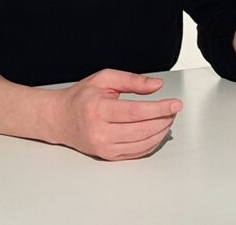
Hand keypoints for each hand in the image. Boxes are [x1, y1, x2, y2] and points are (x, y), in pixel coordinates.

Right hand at [51, 68, 181, 160]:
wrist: (60, 118)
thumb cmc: (81, 97)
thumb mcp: (104, 78)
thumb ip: (132, 80)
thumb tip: (156, 85)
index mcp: (98, 108)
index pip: (136, 111)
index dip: (159, 108)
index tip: (175, 104)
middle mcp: (100, 131)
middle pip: (141, 130)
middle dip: (163, 120)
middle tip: (174, 110)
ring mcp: (104, 146)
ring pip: (141, 144)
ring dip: (160, 132)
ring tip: (167, 119)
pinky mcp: (108, 156)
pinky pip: (136, 153)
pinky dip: (151, 143)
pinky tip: (157, 132)